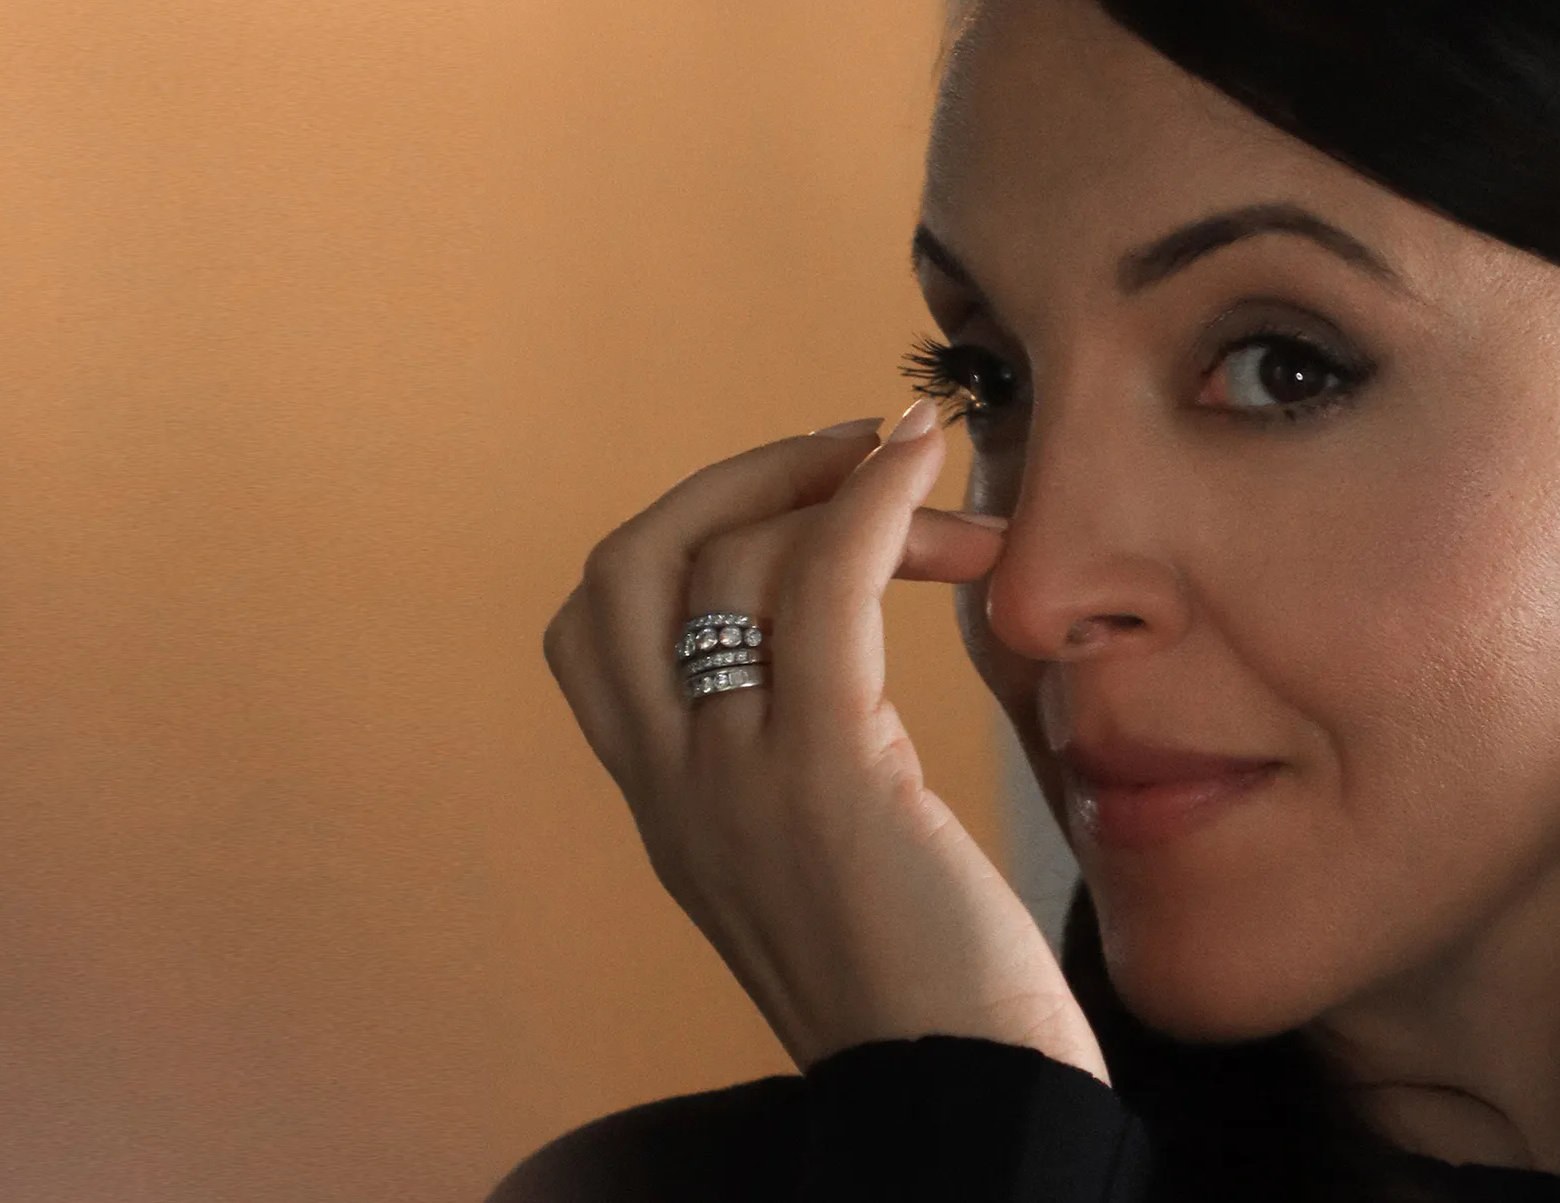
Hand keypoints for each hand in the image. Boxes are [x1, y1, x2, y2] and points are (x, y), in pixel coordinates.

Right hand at [544, 398, 1105, 1082]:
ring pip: (729, 563)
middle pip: (625, 567)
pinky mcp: (823, 778)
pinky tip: (921, 459)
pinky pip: (820, 589)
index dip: (679, 532)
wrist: (965, 1101)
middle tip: (844, 458)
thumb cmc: (935, 987)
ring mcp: (734, 783)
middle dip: (728, 483)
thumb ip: (796, 765)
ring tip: (938, 485)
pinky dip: (865, 500)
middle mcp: (674, 791)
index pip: (594, 628)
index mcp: (666, 810)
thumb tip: (839, 642)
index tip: (793, 503)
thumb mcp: (822, 861)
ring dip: (839, 488)